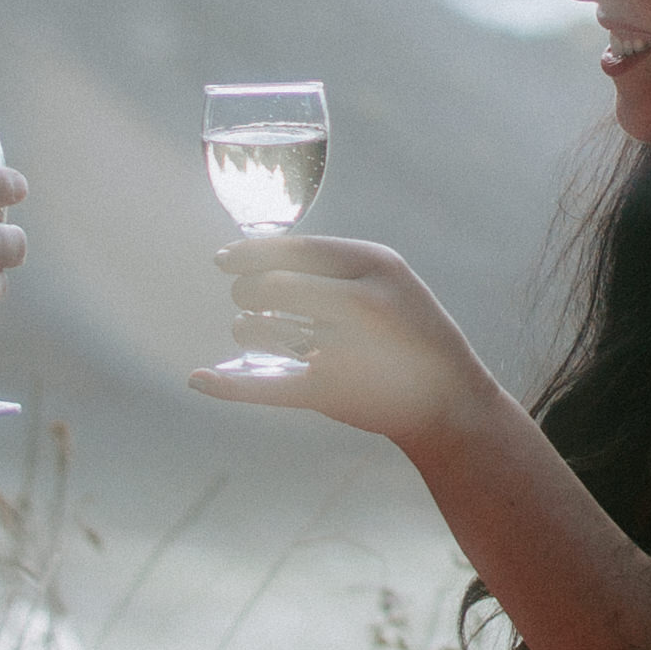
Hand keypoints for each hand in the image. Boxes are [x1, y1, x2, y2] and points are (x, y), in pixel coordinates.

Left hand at [192, 235, 493, 445]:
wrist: (450, 400)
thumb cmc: (410, 332)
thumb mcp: (388, 280)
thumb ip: (332, 265)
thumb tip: (255, 249)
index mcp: (376, 266)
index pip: (296, 249)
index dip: (250, 252)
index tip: (223, 258)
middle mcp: (362, 304)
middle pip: (271, 286)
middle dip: (246, 291)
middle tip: (245, 300)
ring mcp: (347, 350)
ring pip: (260, 331)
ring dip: (246, 331)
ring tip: (256, 332)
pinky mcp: (331, 394)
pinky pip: (266, 386)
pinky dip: (228, 384)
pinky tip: (199, 379)